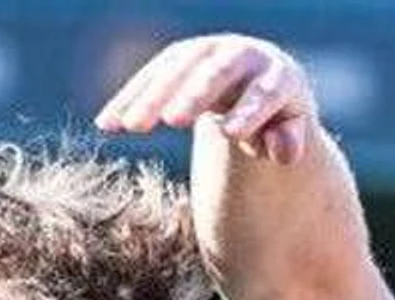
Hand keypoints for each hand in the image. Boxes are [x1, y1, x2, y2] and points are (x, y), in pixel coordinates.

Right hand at [96, 34, 317, 163]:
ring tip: (128, 126)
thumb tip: (284, 152)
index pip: (265, 91)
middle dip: (193, 93)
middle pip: (217, 71)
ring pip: (176, 69)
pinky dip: (128, 98)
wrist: (256, 80)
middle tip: (173, 121)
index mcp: (276, 73)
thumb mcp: (286, 131)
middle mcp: (241, 54)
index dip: (250, 110)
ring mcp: (207, 51)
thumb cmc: (276, 116)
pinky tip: (107, 123)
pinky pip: (151, 75)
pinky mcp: (179, 58)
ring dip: (151, 95)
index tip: (231, 134)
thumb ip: (287, 141)